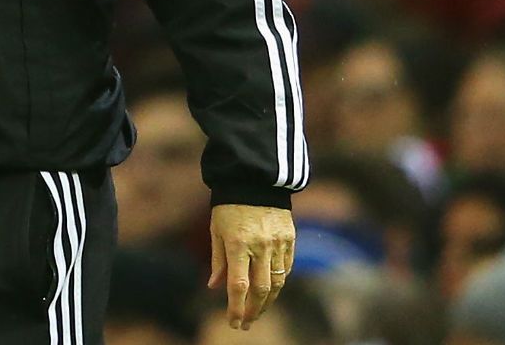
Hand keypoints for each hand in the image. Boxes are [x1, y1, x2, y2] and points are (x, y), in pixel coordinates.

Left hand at [208, 204, 294, 330]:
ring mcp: (278, 244)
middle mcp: (260, 247)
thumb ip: (218, 260)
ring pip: (277, 283)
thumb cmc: (229, 206)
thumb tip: (214, 286)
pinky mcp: (290, 239)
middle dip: (254, 311)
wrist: (254, 180)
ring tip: (257, 312)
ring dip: (267, 301)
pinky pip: (287, 268)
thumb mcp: (216, 230)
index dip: (237, 308)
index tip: (234, 323)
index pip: (238, 285)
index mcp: (238, 244)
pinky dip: (279, 282)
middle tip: (246, 323)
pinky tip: (270, 290)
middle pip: (261, 290)